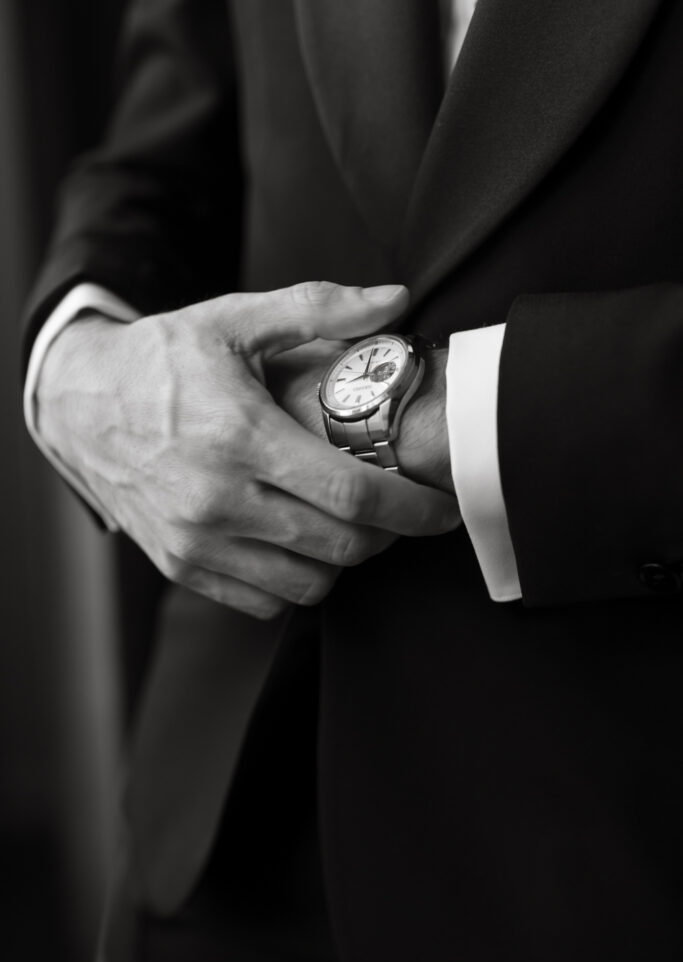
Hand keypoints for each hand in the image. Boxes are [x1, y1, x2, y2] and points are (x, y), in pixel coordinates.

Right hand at [37, 281, 459, 617]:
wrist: (80, 406)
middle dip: (388, 534)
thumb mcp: (233, 320)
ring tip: (346, 522)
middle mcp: (217, 499)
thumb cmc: (161, 362)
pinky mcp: (182, 565)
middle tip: (398, 509)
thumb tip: (394, 300)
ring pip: (308, 584)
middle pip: (339, 545)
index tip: (442, 510)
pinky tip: (299, 541)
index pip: (351, 495)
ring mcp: (197, 541)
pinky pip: (265, 600)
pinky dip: (296, 580)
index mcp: (240, 437)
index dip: (411, 510)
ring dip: (343, 558)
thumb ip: (318, 309)